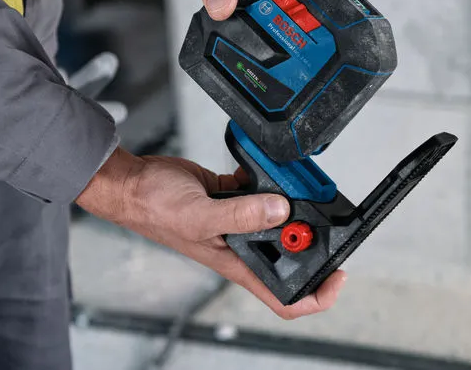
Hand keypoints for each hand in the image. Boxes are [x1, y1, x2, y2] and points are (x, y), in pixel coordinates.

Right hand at [76, 148, 345, 318]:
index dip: (316, 295)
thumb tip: (282, 211)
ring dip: (290, 206)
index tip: (337, 275)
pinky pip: (262, 193)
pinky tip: (263, 171)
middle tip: (316, 210)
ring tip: (295, 187)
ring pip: (278, 221)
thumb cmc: (154, 208)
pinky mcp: (234, 198)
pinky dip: (270, 182)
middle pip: (289, 255)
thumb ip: (241, 214)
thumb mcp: (200, 215)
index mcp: (236, 263)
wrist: (133, 183)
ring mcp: (239, 223)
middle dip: (308, 237)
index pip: (283, 298)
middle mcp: (242, 247)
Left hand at [151, 0, 305, 19]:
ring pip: (256, 13)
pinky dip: (225, 12)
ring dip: (242, 18)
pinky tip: (219, 9)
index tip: (282, 29)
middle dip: (264, 23)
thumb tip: (222, 6)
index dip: (297, 16)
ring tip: (230, 13)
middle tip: (248, 26)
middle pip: (282, 11)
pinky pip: (234, 9)